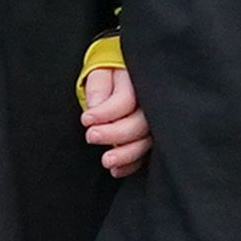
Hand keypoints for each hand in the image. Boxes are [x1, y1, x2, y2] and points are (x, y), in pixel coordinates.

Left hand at [78, 59, 149, 175]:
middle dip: (114, 134)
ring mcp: (155, 122)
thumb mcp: (101, 71)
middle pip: (140, 124)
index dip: (106, 113)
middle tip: (91, 136)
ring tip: (106, 160)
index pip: (126, 100)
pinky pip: (147, 155)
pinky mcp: (151, 138)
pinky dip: (132, 165)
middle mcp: (152, 103)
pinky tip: (116, 170)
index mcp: (139, 81)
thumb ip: (99, 86)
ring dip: (126, 154)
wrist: (122, 77)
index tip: (86, 119)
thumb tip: (96, 105)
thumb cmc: (110, 74)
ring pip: (146, 142)